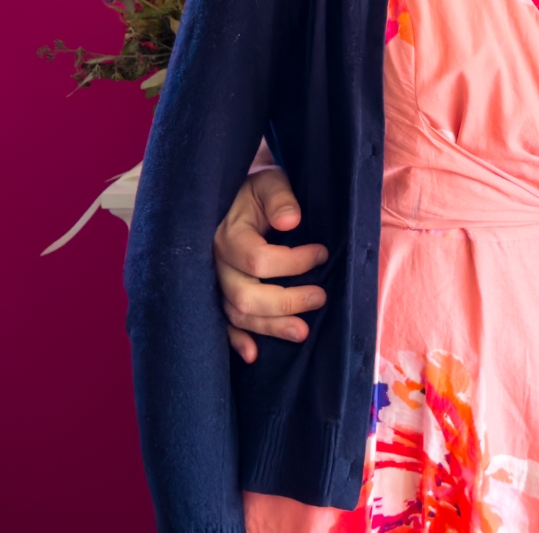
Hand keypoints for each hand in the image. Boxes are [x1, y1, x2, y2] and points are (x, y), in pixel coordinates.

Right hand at [214, 166, 328, 364]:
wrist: (234, 198)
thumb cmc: (257, 191)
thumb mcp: (270, 183)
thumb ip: (280, 198)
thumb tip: (291, 221)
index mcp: (229, 236)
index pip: (258, 260)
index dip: (294, 262)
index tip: (322, 253)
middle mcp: (216, 264)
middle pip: (246, 296)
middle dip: (286, 302)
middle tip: (321, 297)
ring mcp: (215, 284)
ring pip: (238, 315)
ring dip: (271, 327)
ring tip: (303, 332)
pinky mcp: (218, 296)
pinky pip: (223, 325)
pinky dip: (236, 342)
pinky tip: (253, 355)